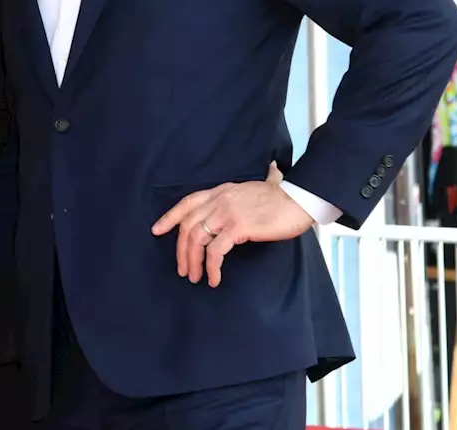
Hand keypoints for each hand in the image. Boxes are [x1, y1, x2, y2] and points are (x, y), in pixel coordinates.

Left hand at [150, 179, 313, 287]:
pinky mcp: (238, 227)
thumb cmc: (281, 198)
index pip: (187, 203)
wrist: (299, 199)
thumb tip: (262, 179)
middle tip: (182, 269)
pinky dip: (211, 267)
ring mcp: (227, 213)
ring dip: (192, 261)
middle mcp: (218, 200)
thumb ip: (246, 191)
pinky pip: (216, 251)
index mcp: (220, 191)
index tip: (157, 230)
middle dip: (181, 250)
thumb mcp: (255, 189)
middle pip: (187, 225)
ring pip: (197, 239)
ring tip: (194, 277)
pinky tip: (213, 278)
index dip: (170, 217)